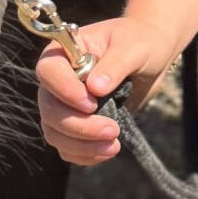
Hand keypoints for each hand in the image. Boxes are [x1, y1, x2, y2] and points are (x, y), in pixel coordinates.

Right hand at [36, 15, 173, 165]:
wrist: (148, 59)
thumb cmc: (139, 43)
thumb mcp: (132, 47)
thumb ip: (115, 64)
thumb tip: (95, 88)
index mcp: (63, 52)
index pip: (48, 72)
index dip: (65, 90)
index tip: (91, 103)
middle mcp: (57, 80)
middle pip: (49, 108)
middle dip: (78, 126)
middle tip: (112, 130)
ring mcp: (63, 105)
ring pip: (55, 132)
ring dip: (81, 145)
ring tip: (113, 146)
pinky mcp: (76, 124)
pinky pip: (67, 147)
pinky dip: (84, 155)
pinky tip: (107, 151)